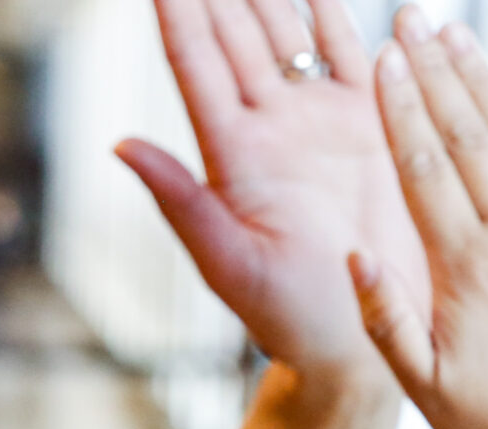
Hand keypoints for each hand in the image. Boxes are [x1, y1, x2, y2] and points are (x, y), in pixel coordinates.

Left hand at [118, 0, 427, 382]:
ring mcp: (317, 120)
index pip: (196, 64)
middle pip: (236, 33)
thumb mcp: (228, 264)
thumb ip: (181, 202)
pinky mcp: (367, 124)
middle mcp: (270, 127)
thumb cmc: (286, 319)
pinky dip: (334, 11)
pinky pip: (348, 52)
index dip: (180, 12)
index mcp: (232, 154)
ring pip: (287, 31)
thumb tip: (120, 144)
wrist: (360, 337)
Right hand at [349, 8, 487, 428]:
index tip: (384, 63)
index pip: (426, 171)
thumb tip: (356, 254)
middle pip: (469, 136)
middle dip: (435, 73)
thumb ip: (387, 320)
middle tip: (411, 22)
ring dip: (482, 81)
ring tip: (454, 36)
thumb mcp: (428, 388)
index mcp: (468, 269)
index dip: (401, 111)